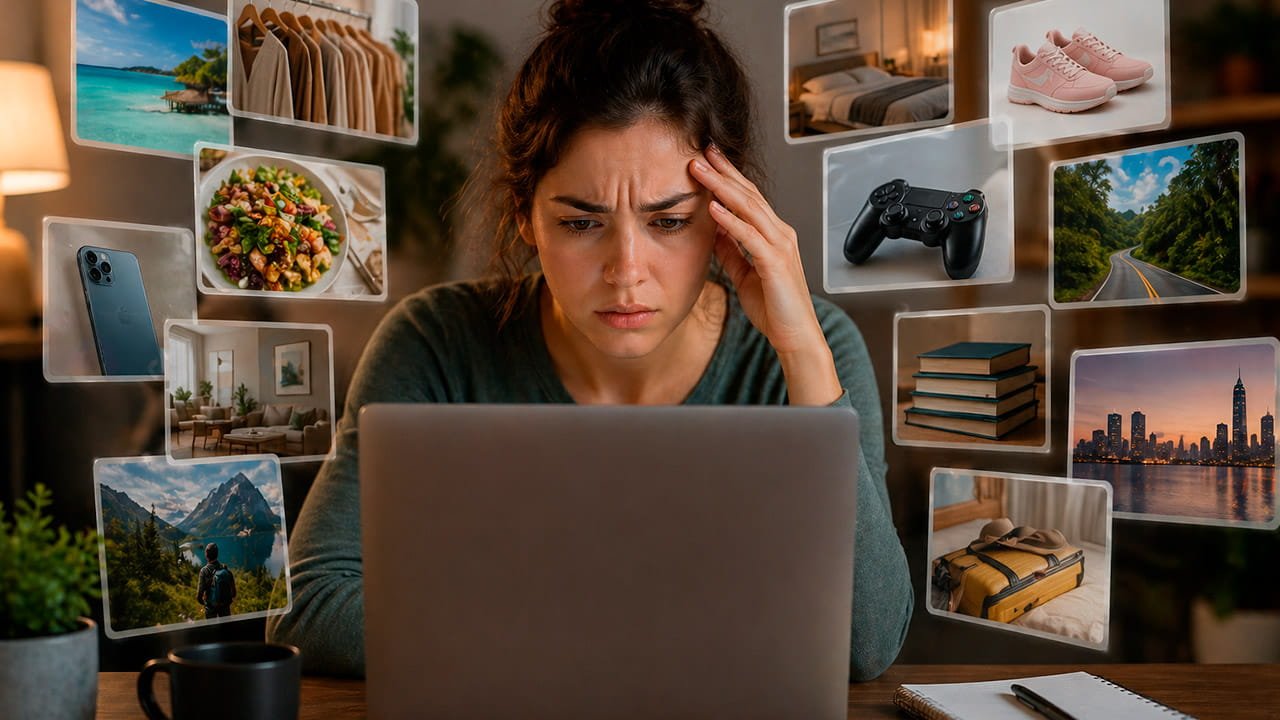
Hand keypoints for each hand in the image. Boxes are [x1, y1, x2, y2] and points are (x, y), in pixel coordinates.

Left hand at [689, 146, 842, 404]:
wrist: (795, 336)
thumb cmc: (774, 309)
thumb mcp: (744, 274)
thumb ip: (731, 251)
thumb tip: (713, 231)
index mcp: (774, 235)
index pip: (749, 198)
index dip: (728, 176)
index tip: (708, 159)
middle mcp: (780, 234)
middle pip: (748, 195)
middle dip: (723, 172)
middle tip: (701, 152)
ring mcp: (780, 247)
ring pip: (748, 209)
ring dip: (722, 188)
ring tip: (700, 171)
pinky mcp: (775, 263)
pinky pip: (749, 237)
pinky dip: (731, 221)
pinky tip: (714, 208)